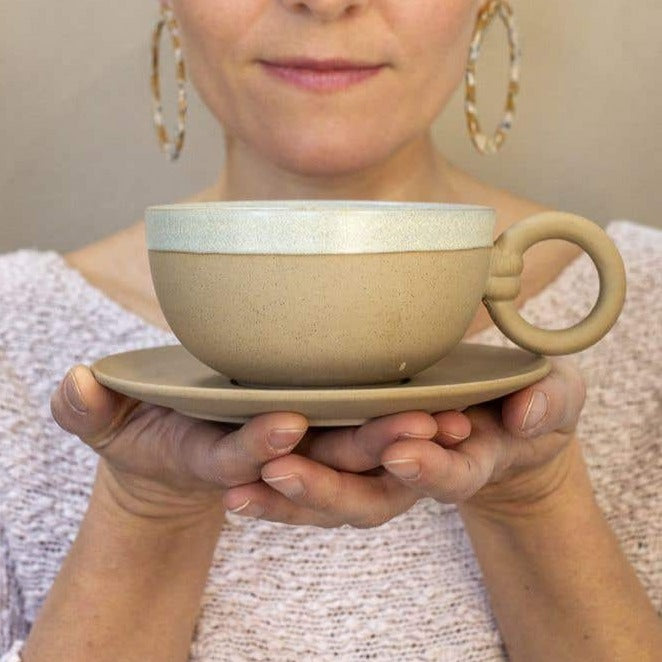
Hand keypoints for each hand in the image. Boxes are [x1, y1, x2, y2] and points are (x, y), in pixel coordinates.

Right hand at [50, 364, 465, 519]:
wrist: (178, 448)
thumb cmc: (142, 430)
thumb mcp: (110, 420)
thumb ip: (91, 408)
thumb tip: (74, 383)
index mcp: (218, 459)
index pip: (240, 459)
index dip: (259, 445)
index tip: (286, 423)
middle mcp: (269, 457)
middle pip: (317, 459)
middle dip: (362, 446)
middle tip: (413, 425)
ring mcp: (301, 446)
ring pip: (355, 451)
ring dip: (399, 439)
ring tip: (445, 418)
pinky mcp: (321, 427)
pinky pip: (367, 431)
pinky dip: (402, 424)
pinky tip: (444, 404)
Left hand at [221, 359, 585, 526]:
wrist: (504, 421)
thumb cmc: (530, 402)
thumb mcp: (554, 395)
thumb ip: (549, 402)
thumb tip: (528, 414)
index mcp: (467, 461)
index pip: (448, 474)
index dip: (428, 468)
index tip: (401, 449)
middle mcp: (415, 474)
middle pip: (371, 498)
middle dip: (329, 488)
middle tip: (283, 472)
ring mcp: (379, 470)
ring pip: (330, 495)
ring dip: (287, 495)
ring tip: (241, 489)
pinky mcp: (351, 456)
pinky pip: (312, 474)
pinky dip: (274, 481)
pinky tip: (236, 482)